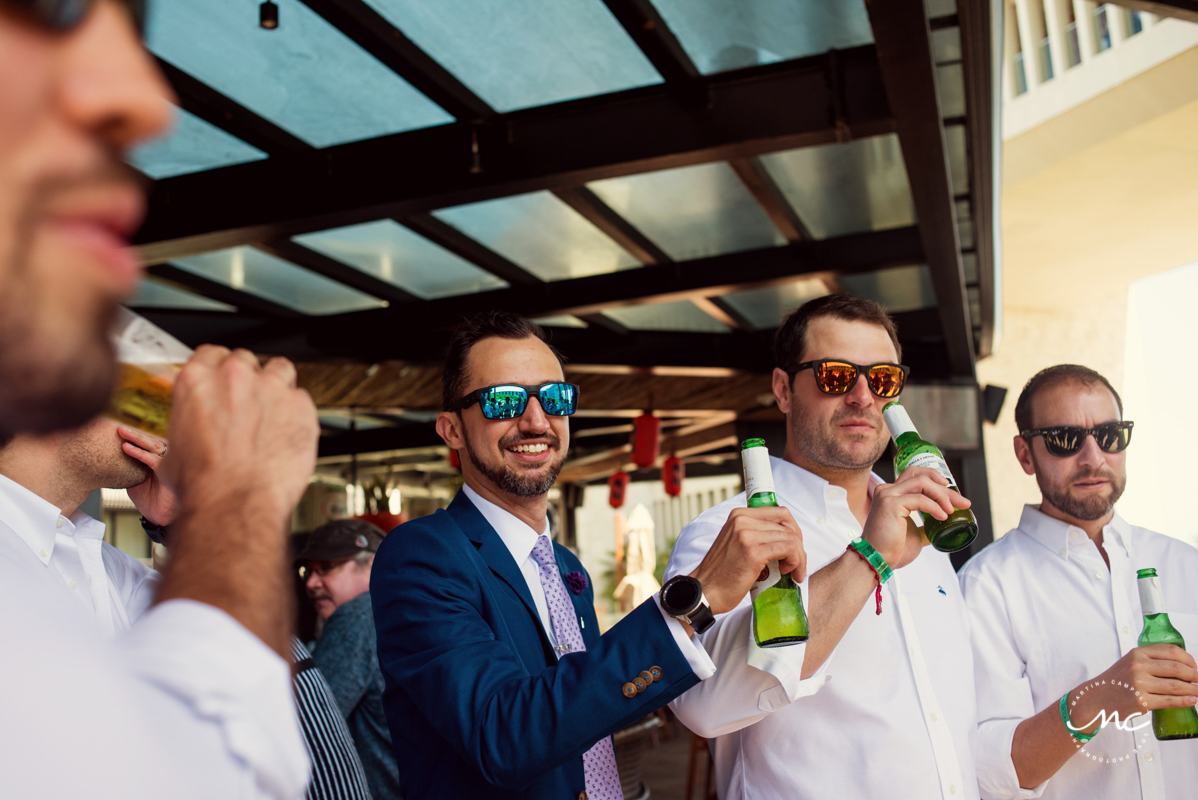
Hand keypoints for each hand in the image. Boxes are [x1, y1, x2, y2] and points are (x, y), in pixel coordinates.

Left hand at [118, 425, 177, 526]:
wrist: (160, 516)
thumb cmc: (150, 499)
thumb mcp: (134, 479)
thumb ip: (129, 467)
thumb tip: (111, 457)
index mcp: (158, 460)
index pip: (146, 443)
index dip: (134, 435)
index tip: (118, 428)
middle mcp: (165, 459)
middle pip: (150, 441)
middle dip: (134, 433)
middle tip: (118, 425)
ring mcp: (168, 465)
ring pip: (153, 446)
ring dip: (136, 438)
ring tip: (122, 431)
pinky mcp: (168, 473)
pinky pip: (153, 460)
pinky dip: (139, 453)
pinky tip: (126, 448)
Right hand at [163, 347, 317, 525]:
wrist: (234, 505)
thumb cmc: (204, 486)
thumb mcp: (173, 451)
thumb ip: (185, 428)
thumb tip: (187, 437)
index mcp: (198, 380)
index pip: (212, 354)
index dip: (219, 370)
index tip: (224, 384)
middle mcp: (236, 376)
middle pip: (246, 360)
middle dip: (247, 380)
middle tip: (248, 407)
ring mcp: (272, 388)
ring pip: (280, 370)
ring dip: (277, 387)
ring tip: (273, 414)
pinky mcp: (301, 406)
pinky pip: (302, 400)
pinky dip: (298, 414)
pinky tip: (288, 435)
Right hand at [690, 506, 804, 614]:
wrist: (705, 592)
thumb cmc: (722, 573)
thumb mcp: (735, 543)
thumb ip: (755, 534)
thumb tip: (785, 537)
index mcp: (739, 515)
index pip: (780, 513)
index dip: (793, 530)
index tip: (794, 548)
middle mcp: (742, 520)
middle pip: (787, 525)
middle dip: (799, 545)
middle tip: (798, 563)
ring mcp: (747, 535)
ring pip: (791, 538)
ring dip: (799, 557)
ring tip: (794, 572)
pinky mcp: (753, 552)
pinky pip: (789, 550)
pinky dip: (795, 562)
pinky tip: (786, 572)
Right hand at [861, 466, 967, 568]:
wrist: (877, 560)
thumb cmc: (892, 550)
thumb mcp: (914, 533)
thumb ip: (924, 526)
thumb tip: (941, 527)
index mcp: (892, 494)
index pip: (916, 475)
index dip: (937, 480)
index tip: (954, 494)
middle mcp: (888, 490)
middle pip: (922, 475)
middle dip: (946, 488)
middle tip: (963, 502)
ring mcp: (888, 495)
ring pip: (922, 482)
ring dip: (942, 495)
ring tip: (951, 510)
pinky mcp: (891, 504)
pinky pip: (920, 499)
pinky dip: (934, 506)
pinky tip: (942, 516)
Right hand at [1070, 645, 1197, 731]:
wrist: (1096, 698)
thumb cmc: (1116, 682)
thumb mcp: (1130, 663)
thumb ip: (1151, 661)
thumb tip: (1182, 667)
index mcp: (1137, 653)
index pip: (1171, 651)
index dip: (1189, 660)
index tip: (1195, 667)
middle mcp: (1138, 666)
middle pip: (1177, 668)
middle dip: (1195, 675)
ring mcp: (1139, 684)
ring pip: (1176, 686)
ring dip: (1194, 689)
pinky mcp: (1141, 701)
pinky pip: (1170, 701)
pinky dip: (1185, 701)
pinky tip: (1192, 700)